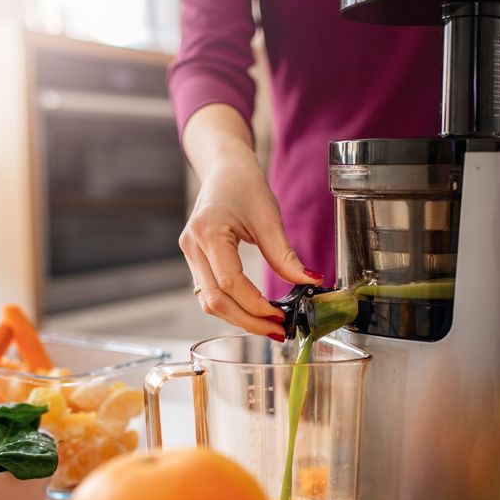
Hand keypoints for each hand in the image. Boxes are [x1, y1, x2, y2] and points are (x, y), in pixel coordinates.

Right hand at [179, 160, 321, 336]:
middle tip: (277, 330)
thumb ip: (285, 256)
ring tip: (268, 325)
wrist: (224, 169)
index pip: (230, 282)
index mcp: (209, 233)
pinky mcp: (195, 261)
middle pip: (214, 300)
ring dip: (238, 318)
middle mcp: (192, 247)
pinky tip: (254, 311)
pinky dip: (231, 307)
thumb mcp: (269, 218)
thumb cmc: (244, 186)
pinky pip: (209, 293)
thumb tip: (310, 283)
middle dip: (247, 321)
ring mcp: (190, 255)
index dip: (255, 305)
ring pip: (208, 302)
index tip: (280, 317)